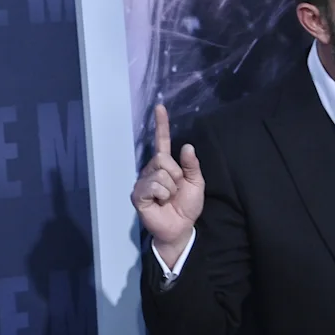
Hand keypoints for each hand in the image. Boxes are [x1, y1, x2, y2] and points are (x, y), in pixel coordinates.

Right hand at [130, 105, 204, 253]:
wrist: (181, 227)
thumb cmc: (187, 205)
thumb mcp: (196, 183)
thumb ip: (192, 165)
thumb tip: (186, 146)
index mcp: (166, 165)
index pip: (162, 141)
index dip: (161, 125)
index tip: (160, 107)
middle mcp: (151, 170)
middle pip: (163, 158)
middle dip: (176, 174)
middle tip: (176, 189)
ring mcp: (143, 182)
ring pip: (160, 173)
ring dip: (171, 187)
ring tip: (168, 198)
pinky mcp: (138, 194)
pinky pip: (153, 186)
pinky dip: (163, 194)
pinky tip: (161, 202)